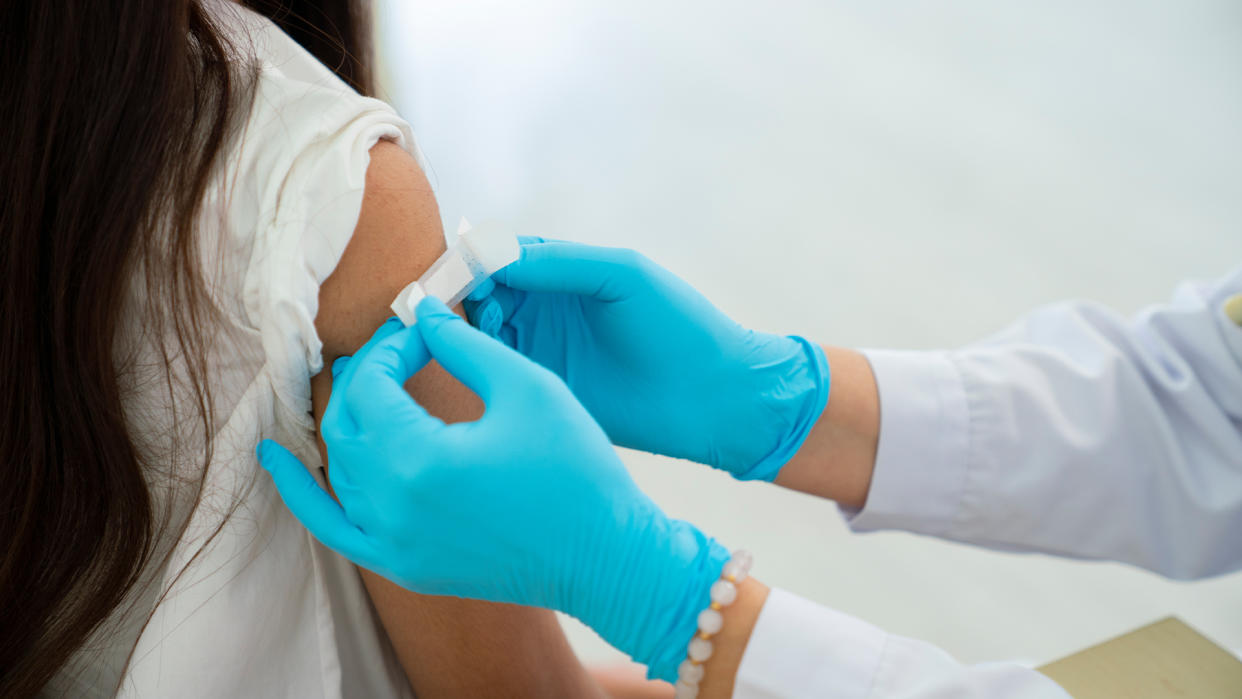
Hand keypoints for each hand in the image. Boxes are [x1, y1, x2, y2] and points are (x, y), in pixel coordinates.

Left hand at [256, 298, 728, 681]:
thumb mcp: (527, 388)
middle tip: (402, 350)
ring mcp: (391, 544)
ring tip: (371, 383)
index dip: (391, 346)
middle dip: (368, 376)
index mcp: (418, 459)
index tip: (421, 328)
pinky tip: (274, 460)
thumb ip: (463, 345)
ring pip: (340, 466)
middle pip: (346, 422)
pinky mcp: (402, 566)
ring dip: (349, 419)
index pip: (371, 383)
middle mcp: (391, 507)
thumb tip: (420, 311)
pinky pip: (331, 526)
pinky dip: (301, 492)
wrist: (607, 558)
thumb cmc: (577, 471)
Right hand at [465, 239, 829, 480]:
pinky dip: (478, 365)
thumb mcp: (621, 275)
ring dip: (466, 328)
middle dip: (463, 294)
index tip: (458, 270)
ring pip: (481, 332)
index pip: (501, 256)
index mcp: (563, 272)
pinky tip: (476, 363)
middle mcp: (545, 309)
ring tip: (474, 332)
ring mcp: (541, 352)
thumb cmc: (679, 325)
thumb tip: (493, 255)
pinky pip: (498, 374)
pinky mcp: (543, 390)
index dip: (475, 260)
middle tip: (458, 306)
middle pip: (481, 293)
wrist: (712, 397)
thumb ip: (558, 263)